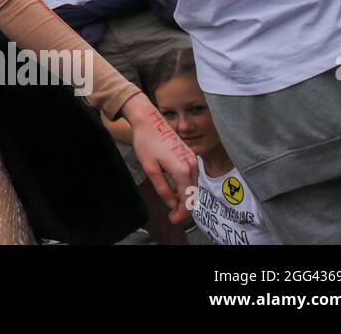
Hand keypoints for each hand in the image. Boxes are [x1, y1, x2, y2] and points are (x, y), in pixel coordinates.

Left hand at [121, 94, 197, 224]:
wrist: (149, 120)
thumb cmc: (147, 142)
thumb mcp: (150, 168)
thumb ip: (163, 189)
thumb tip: (172, 205)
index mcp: (182, 170)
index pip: (188, 199)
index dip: (182, 214)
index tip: (172, 220)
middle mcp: (192, 165)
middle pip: (193, 194)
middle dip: (184, 208)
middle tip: (171, 216)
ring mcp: (193, 159)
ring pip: (194, 186)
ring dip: (185, 197)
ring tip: (172, 204)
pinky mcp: (190, 155)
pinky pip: (192, 176)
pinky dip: (185, 186)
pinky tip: (175, 190)